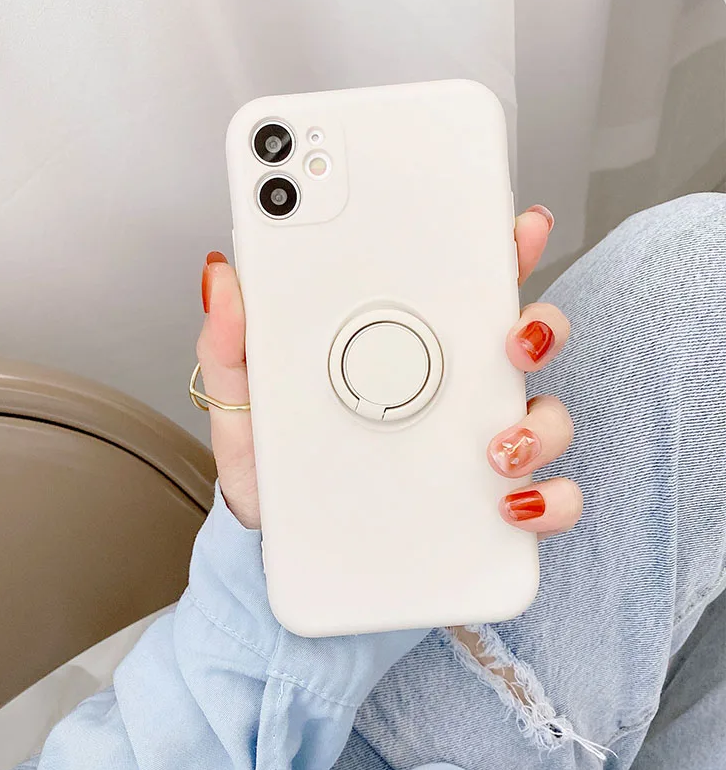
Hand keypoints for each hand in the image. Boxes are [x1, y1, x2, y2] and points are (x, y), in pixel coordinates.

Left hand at [196, 204, 579, 536]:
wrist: (278, 541)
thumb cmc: (273, 463)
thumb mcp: (244, 400)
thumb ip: (232, 342)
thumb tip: (224, 276)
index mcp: (403, 350)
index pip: (461, 288)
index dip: (497, 251)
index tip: (516, 228)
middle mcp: (451, 389)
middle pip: (523, 339)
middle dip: (540, 326)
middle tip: (515, 338)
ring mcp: (474, 442)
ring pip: (544, 414)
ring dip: (539, 423)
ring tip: (496, 446)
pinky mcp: (485, 500)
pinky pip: (543, 497)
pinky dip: (546, 499)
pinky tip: (511, 503)